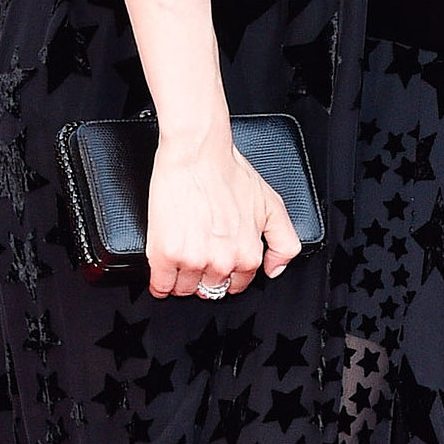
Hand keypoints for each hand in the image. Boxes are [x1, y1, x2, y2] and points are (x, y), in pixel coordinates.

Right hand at [146, 129, 303, 300]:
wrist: (198, 154)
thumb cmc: (229, 172)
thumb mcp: (272, 206)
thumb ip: (283, 242)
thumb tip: (275, 270)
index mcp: (248, 255)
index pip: (236, 284)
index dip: (225, 274)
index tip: (216, 262)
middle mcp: (223, 262)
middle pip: (210, 289)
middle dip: (204, 276)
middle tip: (197, 253)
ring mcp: (194, 260)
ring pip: (185, 289)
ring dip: (181, 279)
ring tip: (180, 257)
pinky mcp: (166, 254)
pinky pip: (161, 285)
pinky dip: (160, 284)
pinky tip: (162, 272)